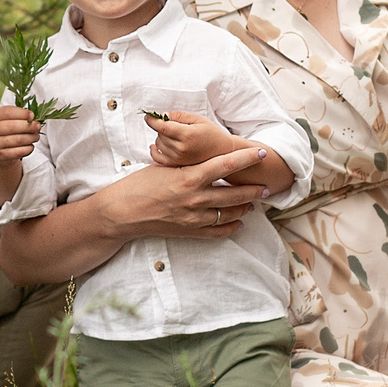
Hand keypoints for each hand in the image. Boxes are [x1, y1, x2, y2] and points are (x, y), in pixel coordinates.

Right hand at [0, 104, 43, 163]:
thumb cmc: (7, 133)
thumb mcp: (10, 121)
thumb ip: (21, 117)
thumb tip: (34, 119)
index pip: (7, 112)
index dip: (21, 113)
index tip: (32, 115)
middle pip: (12, 126)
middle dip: (29, 126)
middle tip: (38, 126)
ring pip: (18, 139)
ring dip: (31, 137)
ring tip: (36, 136)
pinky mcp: (2, 155)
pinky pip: (19, 151)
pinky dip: (29, 148)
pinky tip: (30, 145)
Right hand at [98, 148, 270, 239]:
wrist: (122, 213)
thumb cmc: (138, 185)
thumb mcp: (164, 168)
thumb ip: (188, 166)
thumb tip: (207, 160)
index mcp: (189, 178)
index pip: (226, 166)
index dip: (246, 159)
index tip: (261, 154)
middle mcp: (195, 199)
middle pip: (235, 194)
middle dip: (253, 190)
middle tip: (265, 186)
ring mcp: (194, 218)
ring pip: (229, 214)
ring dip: (244, 208)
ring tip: (253, 203)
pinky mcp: (189, 232)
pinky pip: (217, 232)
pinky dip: (230, 227)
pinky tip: (238, 223)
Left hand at [145, 109, 251, 170]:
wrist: (223, 153)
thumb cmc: (211, 134)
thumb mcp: (198, 119)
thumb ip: (179, 116)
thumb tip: (162, 116)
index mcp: (187, 135)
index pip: (162, 126)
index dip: (152, 120)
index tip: (147, 115)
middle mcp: (181, 148)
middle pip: (160, 134)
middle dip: (162, 127)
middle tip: (173, 124)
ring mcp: (178, 159)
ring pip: (158, 144)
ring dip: (161, 137)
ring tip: (174, 135)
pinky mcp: (177, 165)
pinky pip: (158, 158)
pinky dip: (154, 151)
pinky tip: (155, 146)